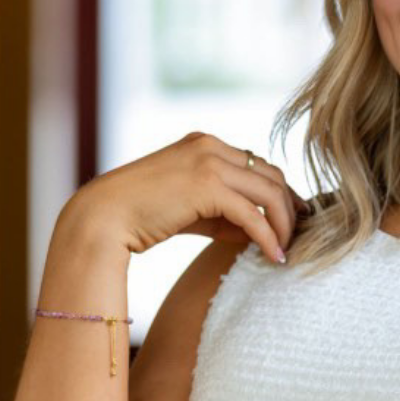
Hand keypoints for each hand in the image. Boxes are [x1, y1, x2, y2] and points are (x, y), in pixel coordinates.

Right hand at [67, 131, 308, 262]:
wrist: (101, 218)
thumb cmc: (141, 217)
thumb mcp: (191, 210)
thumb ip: (225, 213)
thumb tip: (258, 232)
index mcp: (205, 144)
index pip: (257, 165)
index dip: (280, 193)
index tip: (292, 219)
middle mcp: (210, 146)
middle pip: (271, 174)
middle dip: (290, 207)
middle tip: (298, 236)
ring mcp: (208, 162)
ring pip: (269, 192)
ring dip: (284, 224)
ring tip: (286, 250)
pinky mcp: (206, 185)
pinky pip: (253, 214)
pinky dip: (268, 236)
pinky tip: (273, 256)